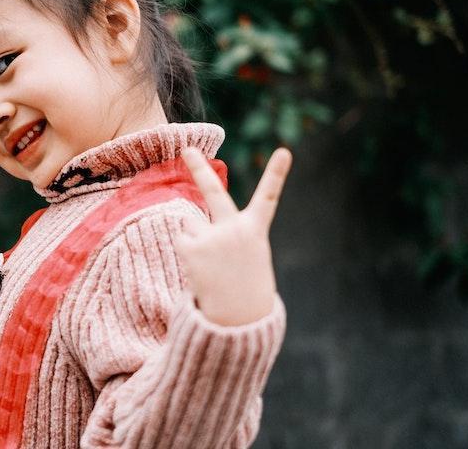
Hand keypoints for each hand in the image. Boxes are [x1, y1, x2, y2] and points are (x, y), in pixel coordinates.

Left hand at [175, 147, 292, 326]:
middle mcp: (233, 229)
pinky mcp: (192, 248)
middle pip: (213, 193)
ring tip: (209, 262)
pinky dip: (187, 249)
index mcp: (254, 230)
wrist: (237, 319)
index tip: (285, 151)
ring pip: (191, 223)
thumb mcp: (245, 253)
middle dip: (199, 168)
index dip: (277, 173)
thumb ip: (224, 230)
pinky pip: (182, 238)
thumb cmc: (244, 283)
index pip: (269, 197)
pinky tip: (200, 267)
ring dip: (195, 237)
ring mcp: (212, 237)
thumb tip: (187, 219)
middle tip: (187, 149)